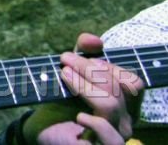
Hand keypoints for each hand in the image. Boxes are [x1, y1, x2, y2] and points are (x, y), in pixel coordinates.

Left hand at [24, 33, 143, 144]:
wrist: (41, 129)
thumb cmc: (61, 101)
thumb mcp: (72, 73)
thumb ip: (83, 54)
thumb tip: (94, 39)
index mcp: (125, 103)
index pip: (132, 82)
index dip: (107, 65)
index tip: (80, 58)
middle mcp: (126, 121)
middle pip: (121, 88)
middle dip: (90, 69)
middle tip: (65, 60)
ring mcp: (115, 136)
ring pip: (111, 106)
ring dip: (84, 86)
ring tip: (64, 76)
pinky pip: (109, 136)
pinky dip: (94, 122)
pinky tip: (78, 116)